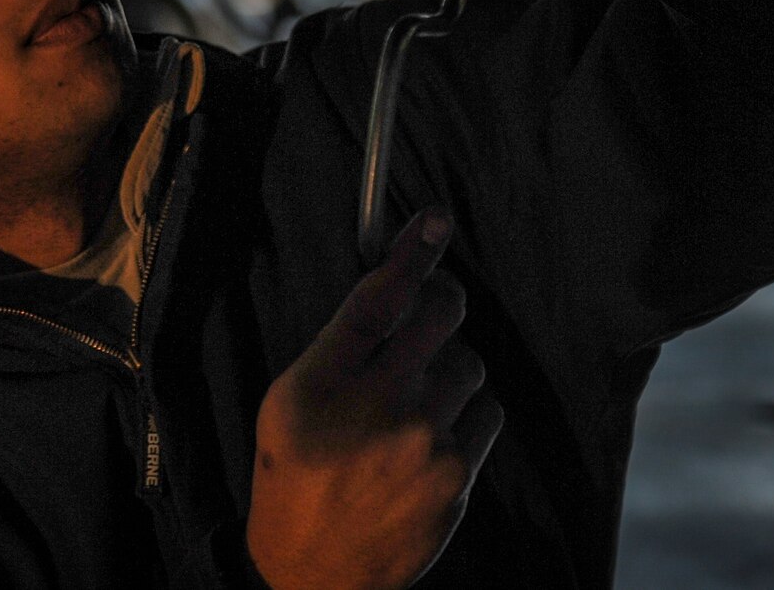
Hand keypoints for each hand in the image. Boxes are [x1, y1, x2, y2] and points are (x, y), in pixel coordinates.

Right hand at [245, 210, 502, 589]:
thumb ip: (337, 342)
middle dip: (441, 300)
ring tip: (420, 394)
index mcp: (320, 384)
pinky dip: (470, 410)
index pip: (378, 297)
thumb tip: (393, 280)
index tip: (435, 219)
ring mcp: (422, 445)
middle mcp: (375, 408)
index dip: (412, 250)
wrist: (313, 577)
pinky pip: (487, 410)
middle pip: (440, 314)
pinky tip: (438, 431)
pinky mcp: (457, 478)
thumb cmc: (296, 478)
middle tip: (430, 309)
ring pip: (468, 362)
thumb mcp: (286, 402)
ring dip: (450, 365)